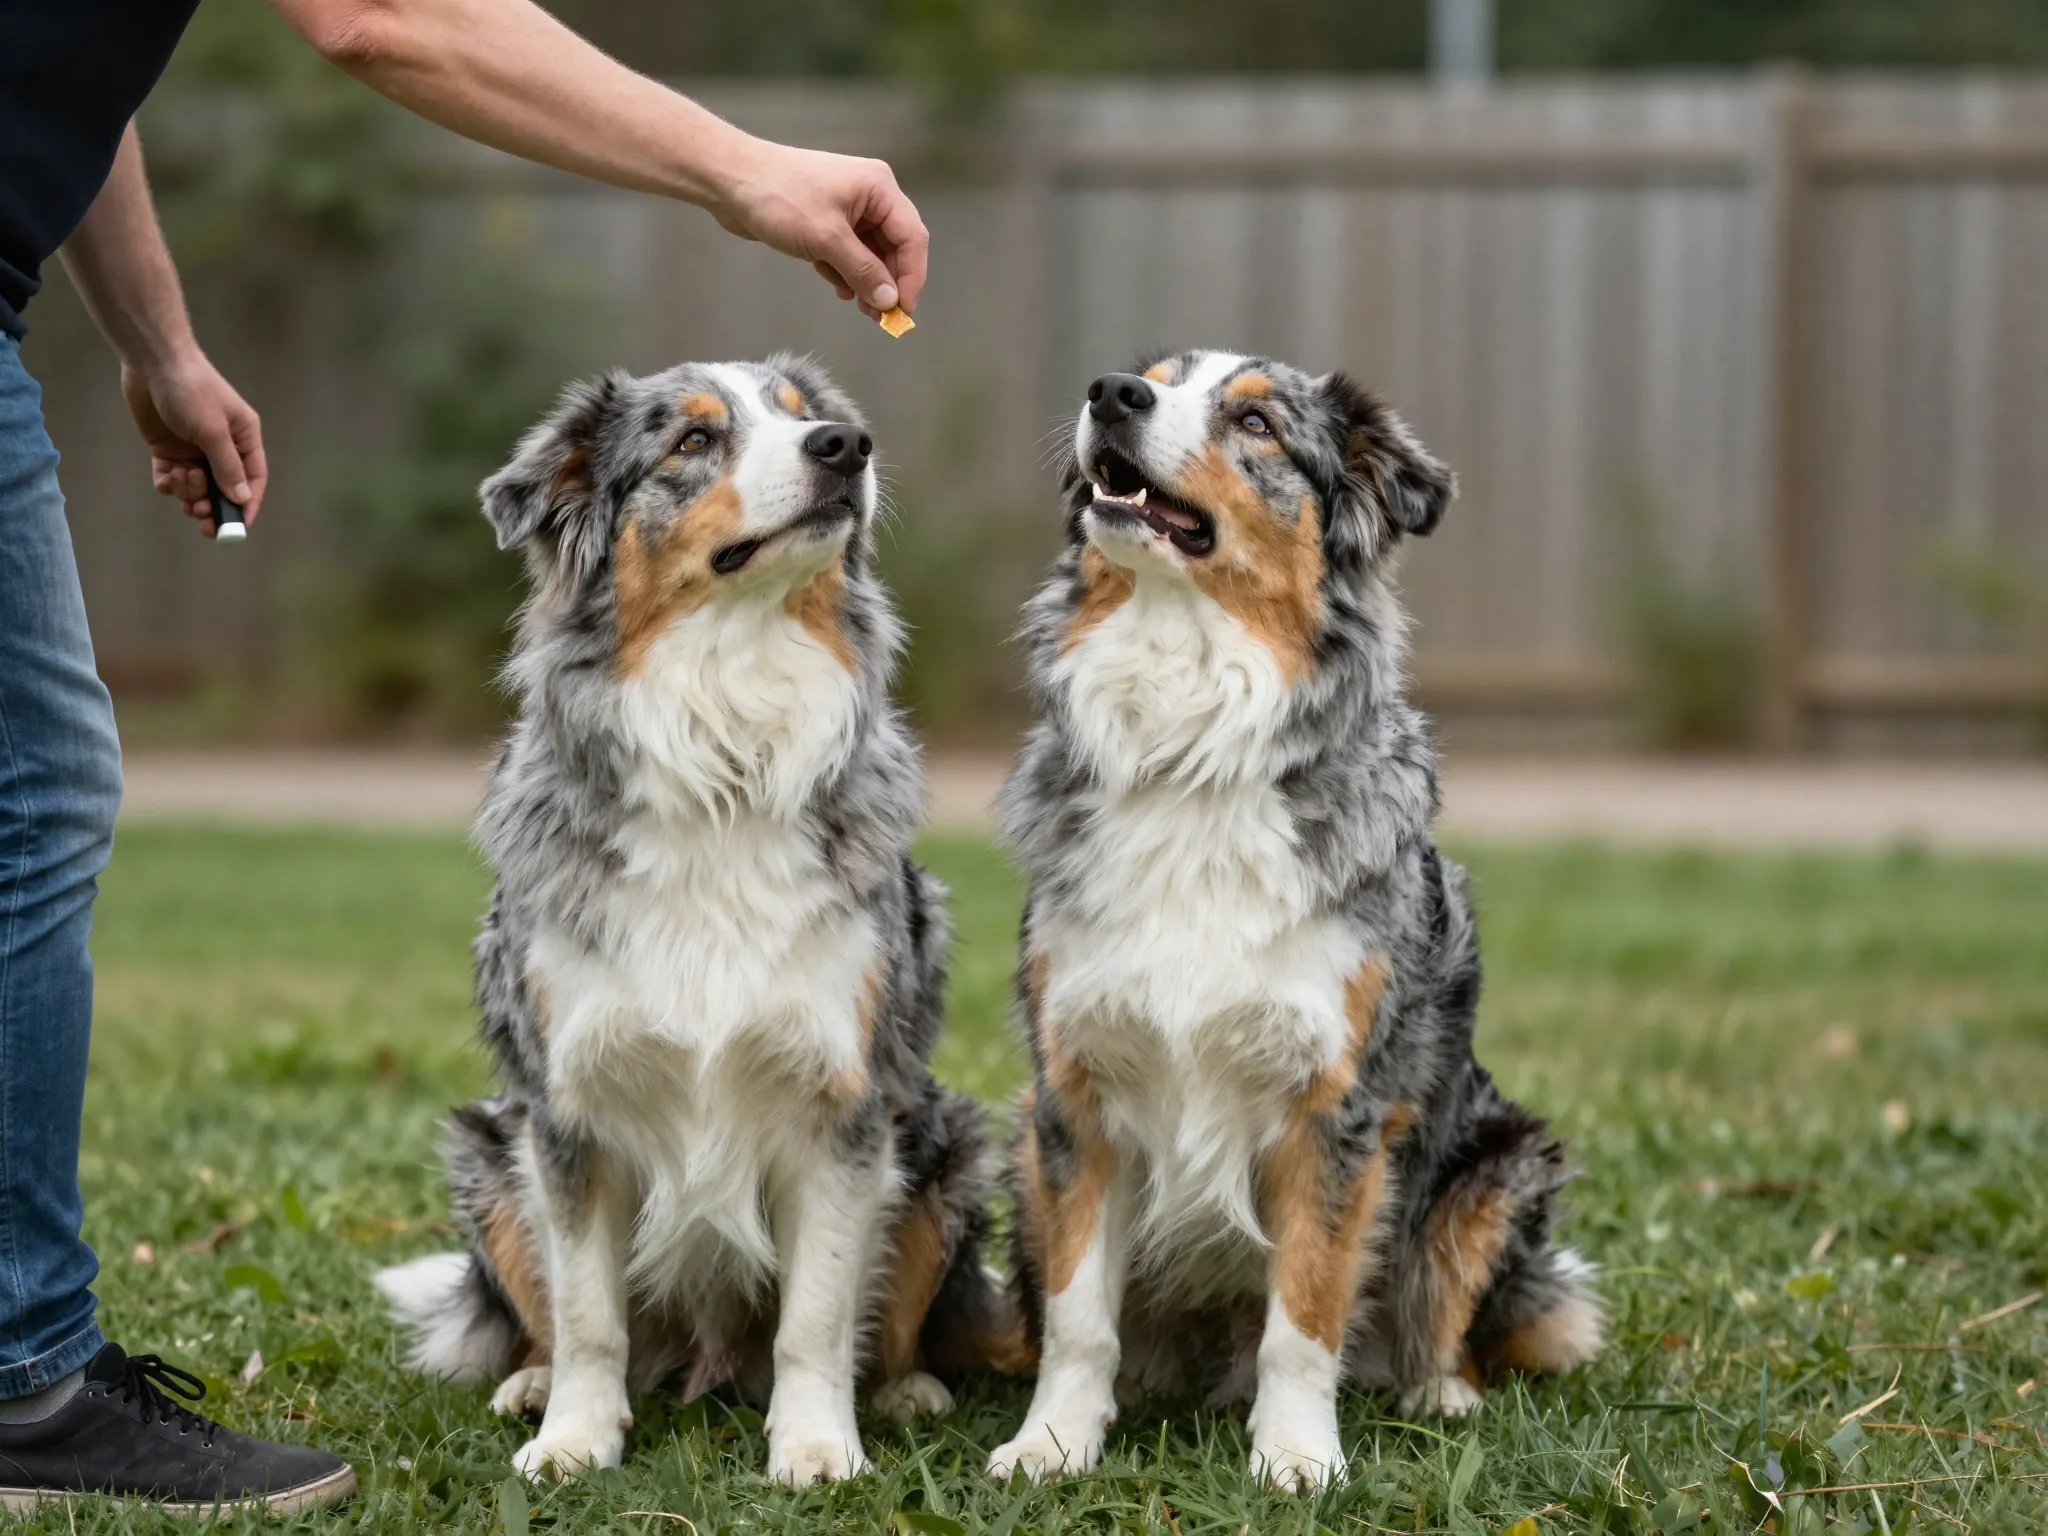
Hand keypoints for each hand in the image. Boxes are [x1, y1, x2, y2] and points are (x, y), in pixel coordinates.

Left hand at [119, 353, 267, 536]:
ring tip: (179, 478)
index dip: (246, 505)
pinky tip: (166, 478)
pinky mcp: (168, 447)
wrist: (152, 362)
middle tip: (198, 514)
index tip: (235, 528)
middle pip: (222, 488)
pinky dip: (168, 484)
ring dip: (188, 491)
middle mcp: (222, 446)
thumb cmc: (190, 389)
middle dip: (210, 503)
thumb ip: (227, 466)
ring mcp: (194, 448)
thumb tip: (241, 498)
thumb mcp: (212, 430)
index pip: (253, 479)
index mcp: (243, 438)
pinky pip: (171, 478)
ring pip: (196, 487)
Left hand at [709, 138, 928, 319]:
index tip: (902, 311)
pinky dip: (846, 272)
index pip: (912, 237)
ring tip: (860, 307)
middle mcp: (869, 196)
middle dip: (888, 282)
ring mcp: (848, 208)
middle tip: (880, 317)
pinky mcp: (827, 221)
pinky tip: (838, 287)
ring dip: (867, 282)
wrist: (730, 180)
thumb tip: (889, 301)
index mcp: (878, 188)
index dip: (912, 277)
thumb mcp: (826, 239)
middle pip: (895, 247)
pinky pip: (849, 253)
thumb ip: (862, 271)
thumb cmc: (778, 197)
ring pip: (871, 253)